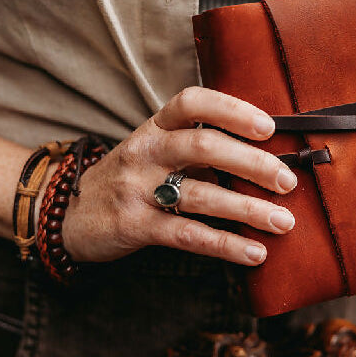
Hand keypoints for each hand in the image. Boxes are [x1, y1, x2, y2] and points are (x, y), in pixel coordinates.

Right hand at [59, 87, 297, 265]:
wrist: (67, 213)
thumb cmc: (130, 179)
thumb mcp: (156, 152)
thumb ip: (199, 150)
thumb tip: (265, 160)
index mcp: (155, 127)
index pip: (192, 102)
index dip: (231, 109)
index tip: (269, 126)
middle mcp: (146, 151)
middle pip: (203, 146)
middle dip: (252, 163)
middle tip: (288, 181)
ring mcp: (138, 189)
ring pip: (200, 194)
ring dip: (247, 210)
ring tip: (284, 222)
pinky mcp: (136, 225)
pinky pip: (188, 235)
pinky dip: (226, 245)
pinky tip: (255, 254)